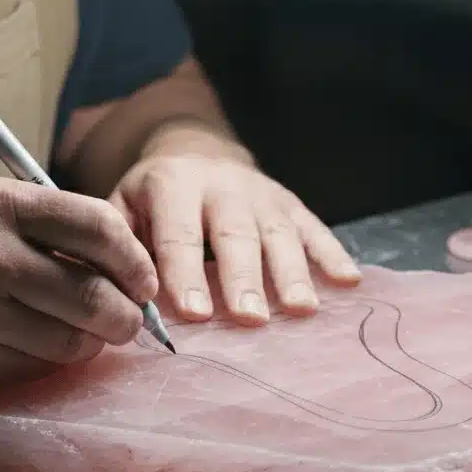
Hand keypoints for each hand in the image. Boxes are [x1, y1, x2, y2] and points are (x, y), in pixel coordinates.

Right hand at [0, 178, 157, 383]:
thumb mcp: (5, 219)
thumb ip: (69, 236)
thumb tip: (143, 283)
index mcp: (3, 203)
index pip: (101, 226)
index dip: (136, 262)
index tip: (144, 285)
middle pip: (96, 296)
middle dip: (126, 317)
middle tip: (126, 321)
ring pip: (75, 341)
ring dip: (90, 343)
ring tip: (74, 330)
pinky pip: (42, 366)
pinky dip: (52, 360)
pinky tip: (31, 342)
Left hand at [109, 140, 361, 325]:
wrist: (197, 153)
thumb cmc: (156, 199)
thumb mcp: (125, 207)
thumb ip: (123, 245)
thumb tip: (128, 296)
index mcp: (173, 185)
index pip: (179, 234)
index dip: (186, 274)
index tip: (194, 315)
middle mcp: (222, 185)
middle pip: (236, 234)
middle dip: (244, 278)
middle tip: (250, 318)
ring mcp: (263, 194)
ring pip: (280, 234)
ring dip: (292, 272)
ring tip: (301, 309)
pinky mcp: (291, 204)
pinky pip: (315, 229)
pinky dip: (332, 255)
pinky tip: (348, 281)